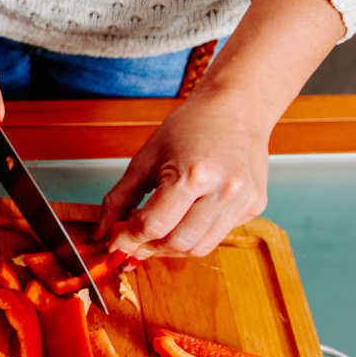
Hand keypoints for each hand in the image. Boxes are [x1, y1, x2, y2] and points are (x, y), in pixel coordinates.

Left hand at [95, 89, 272, 258]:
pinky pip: (217, 235)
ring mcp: (243, 201)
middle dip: (148, 248)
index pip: (153, 225)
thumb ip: (120, 198)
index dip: (128, 240)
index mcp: (193, 174)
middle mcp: (224, 191)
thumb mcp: (146, 157)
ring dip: (171, 248)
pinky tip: (185, 218)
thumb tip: (101, 233)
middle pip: (176, 243)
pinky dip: (195, 235)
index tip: (114, 245)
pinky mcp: (254, 206)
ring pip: (199, 248)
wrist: (237, 108)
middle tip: (133, 243)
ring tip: (157, 234)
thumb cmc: (191, 126)